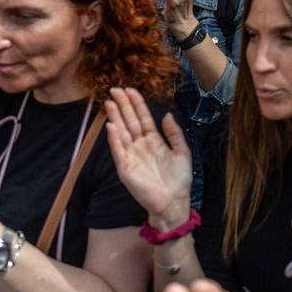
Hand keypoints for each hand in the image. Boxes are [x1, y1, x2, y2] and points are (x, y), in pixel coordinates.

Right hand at [105, 87, 192, 228]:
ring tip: (109, 102)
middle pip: (130, 121)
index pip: (143, 118)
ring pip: (122, 132)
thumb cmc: (179, 179)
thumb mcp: (182, 151)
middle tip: (115, 89)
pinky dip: (114, 139)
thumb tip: (166, 114)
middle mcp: (140, 146)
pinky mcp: (125, 168)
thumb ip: (174, 133)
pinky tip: (111, 126)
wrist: (174, 202)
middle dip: (123, 105)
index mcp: (154, 141)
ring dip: (115, 117)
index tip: (130, 90)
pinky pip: (119, 150)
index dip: (137, 104)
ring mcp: (131, 156)